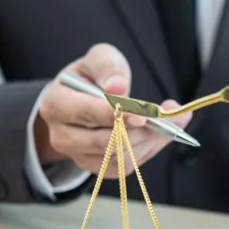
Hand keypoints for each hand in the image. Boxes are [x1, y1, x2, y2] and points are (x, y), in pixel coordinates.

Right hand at [35, 43, 191, 176]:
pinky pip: (124, 168)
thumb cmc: (91, 77)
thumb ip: (107, 67)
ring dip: (149, 141)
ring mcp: (78, 155)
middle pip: (105, 142)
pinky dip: (147, 152)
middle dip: (142, 130)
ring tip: (171, 122)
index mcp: (55, 104)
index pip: (88, 113)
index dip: (118, 115)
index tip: (145, 113)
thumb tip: (118, 88)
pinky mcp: (95, 167)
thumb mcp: (98, 59)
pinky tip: (159, 135)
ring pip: (118, 159)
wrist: (81, 100)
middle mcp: (61, 136)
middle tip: (172, 116)